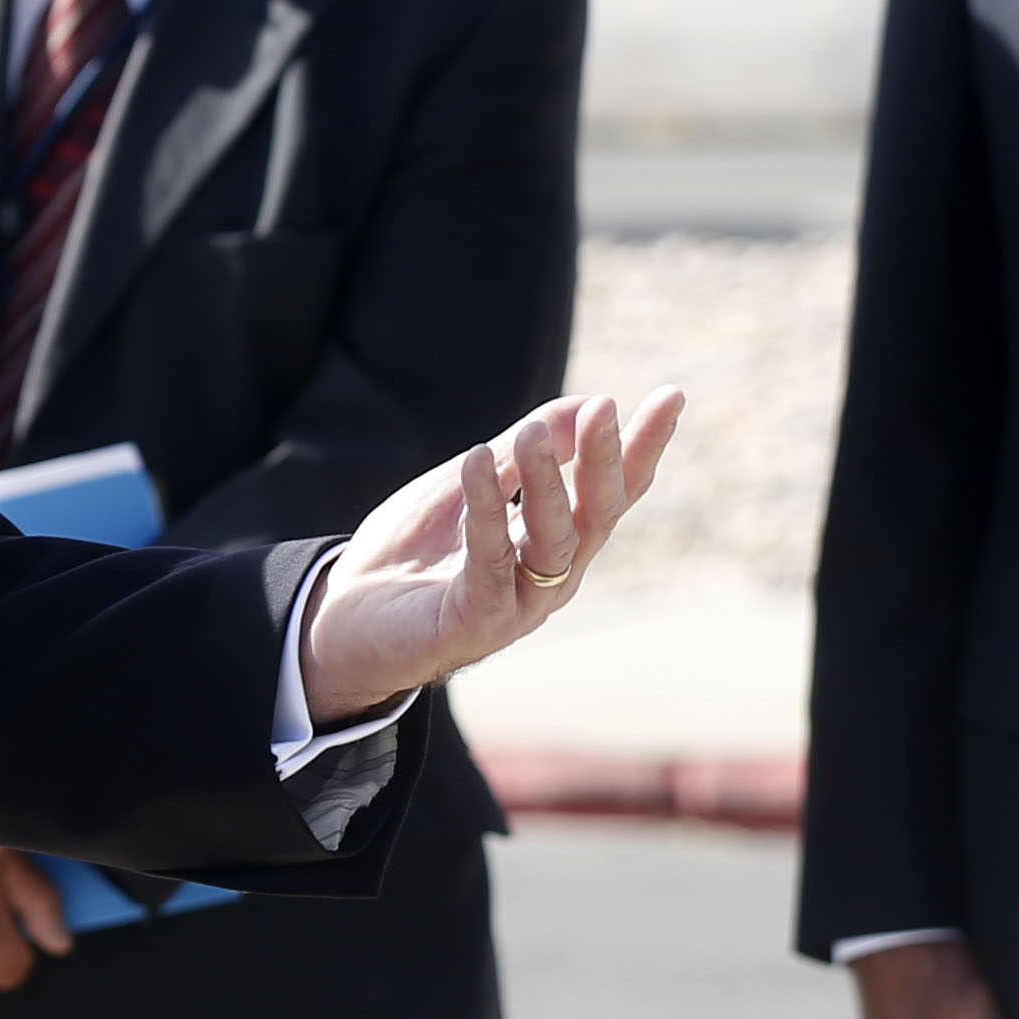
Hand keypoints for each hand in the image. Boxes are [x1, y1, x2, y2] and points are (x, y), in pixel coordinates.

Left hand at [298, 389, 684, 720]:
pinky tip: (477, 462)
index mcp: (558, 541)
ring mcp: (518, 605)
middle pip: (597, 515)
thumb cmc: (415, 554)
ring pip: (554, 539)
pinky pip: (490, 562)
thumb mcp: (470, 485)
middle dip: (605, 460)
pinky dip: (486, 509)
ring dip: (547, 480)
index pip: (612, 491)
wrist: (346, 622)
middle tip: (606, 407)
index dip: (642, 447)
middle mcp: (552, 576)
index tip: (671, 395)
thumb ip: (523, 452)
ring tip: (535, 430)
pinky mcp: (474, 622)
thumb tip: (585, 405)